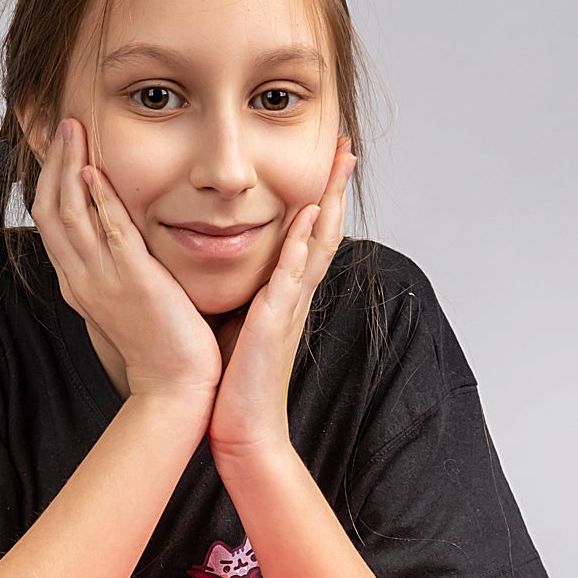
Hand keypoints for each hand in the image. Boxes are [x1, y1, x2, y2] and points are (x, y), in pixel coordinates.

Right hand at [31, 118, 222, 411]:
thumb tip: (123, 238)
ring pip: (71, 214)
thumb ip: (122, 267)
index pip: (51, 221)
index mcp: (79, 282)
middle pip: (50, 210)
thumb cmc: (162, 345)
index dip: (51, 180)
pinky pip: (109, 234)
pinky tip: (98, 171)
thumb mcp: (129, 299)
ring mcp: (104, 281)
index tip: (59, 146)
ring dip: (70, 168)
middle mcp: (82, 279)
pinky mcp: (134, 283)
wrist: (176, 388)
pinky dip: (100, 200)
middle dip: (53, 163)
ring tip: (75, 130)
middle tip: (61, 124)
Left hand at [206, 137, 355, 462]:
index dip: (321, 199)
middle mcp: (296, 297)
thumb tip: (232, 271)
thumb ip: (245, 296)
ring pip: (319, 245)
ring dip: (329, 202)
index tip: (327, 164)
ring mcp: (290, 307)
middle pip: (326, 231)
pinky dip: (302, 243)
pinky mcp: (274, 322)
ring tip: (338, 165)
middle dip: (336, 188)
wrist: (241, 429)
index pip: (311, 238)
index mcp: (286, 297)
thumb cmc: (235, 383)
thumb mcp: (241, 325)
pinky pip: (292, 275)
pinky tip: (307, 215)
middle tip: (346, 148)